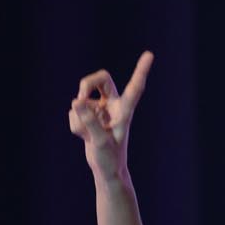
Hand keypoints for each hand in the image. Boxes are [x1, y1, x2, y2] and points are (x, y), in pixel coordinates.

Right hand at [68, 51, 154, 180]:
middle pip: (100, 78)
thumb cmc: (110, 159)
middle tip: (80, 97)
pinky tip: (84, 136)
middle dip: (86, 83)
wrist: (105, 170)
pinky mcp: (89, 115)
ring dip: (79, 119)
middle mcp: (113, 106)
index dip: (141, 70)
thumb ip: (89, 122)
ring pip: (81, 102)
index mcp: (124, 110)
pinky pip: (74, 113)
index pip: (134, 87)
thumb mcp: (100, 142)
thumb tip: (77, 101)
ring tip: (88, 136)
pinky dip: (75, 126)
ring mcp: (100, 110)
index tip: (150, 54)